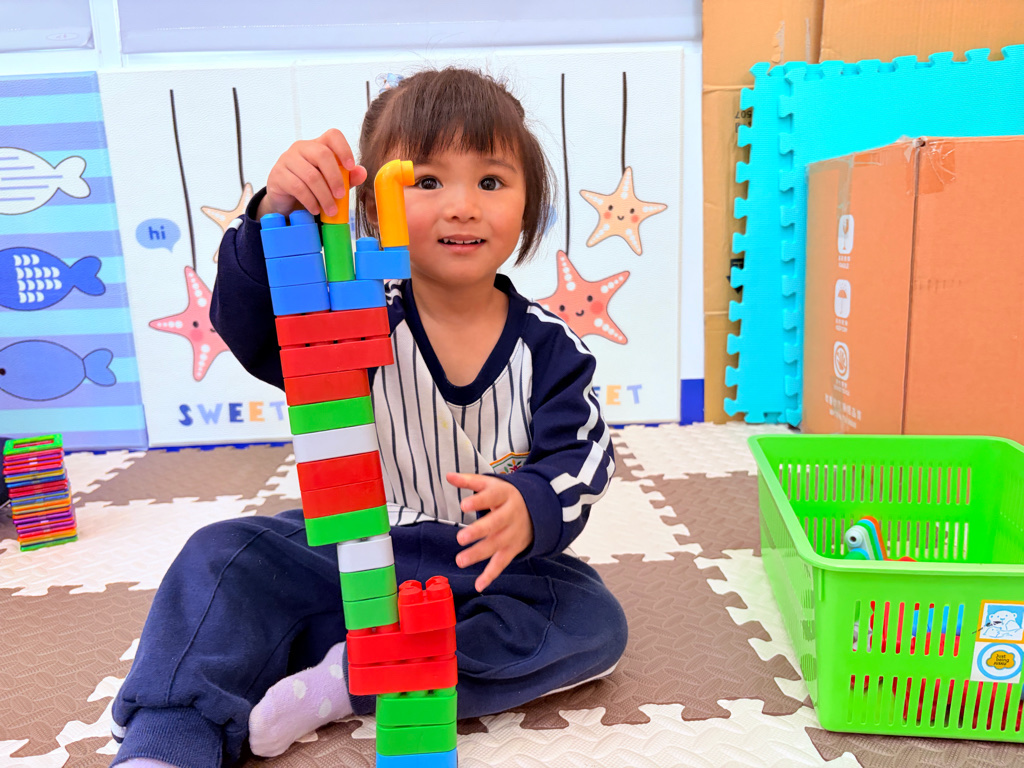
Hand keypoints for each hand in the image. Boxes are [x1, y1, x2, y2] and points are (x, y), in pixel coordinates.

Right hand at [258, 129, 368, 218]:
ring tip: (331, 210)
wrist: (286, 200)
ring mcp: (287, 159)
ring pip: (311, 175)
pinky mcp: (277, 175)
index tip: (351, 167)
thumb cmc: (312, 188)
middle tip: (341, 196)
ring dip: (324, 196)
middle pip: (322, 154)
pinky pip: (297, 187)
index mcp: (318, 145)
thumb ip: (348, 178)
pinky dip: (310, 200)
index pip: (333, 136)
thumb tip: (362, 172)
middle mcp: (302, 148)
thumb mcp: (332, 183)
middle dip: (335, 178)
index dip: (343, 149)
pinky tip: (316, 209)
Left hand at [448, 472, 533, 592]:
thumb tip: (448, 475)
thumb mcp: (492, 484)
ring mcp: (513, 534)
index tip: (464, 504)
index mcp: (505, 496)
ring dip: (479, 554)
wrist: (539, 510)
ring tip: (460, 561)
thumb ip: (470, 481)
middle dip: (478, 531)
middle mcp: (510, 515)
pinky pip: (502, 563)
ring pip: (496, 545)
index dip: (479, 501)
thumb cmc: (507, 496)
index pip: (492, 497)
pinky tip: (479, 585)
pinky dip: (491, 575)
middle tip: (460, 538)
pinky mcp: (513, 549)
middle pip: (495, 524)